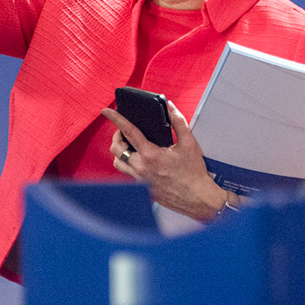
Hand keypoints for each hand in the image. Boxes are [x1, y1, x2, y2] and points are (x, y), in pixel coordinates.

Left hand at [101, 99, 225, 221]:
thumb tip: (170, 107)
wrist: (198, 198)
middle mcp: (141, 168)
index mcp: (151, 155)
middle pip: (116, 149)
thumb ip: (178, 121)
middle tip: (123, 130)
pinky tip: (139, 159)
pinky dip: (128, 163)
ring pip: (117, 163)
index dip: (116, 118)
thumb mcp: (189, 142)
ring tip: (128, 144)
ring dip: (119, 151)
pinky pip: (127, 173)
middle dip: (117, 136)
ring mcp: (140, 180)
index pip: (128, 132)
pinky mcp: (143, 188)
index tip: (107, 111)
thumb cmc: (194, 173)